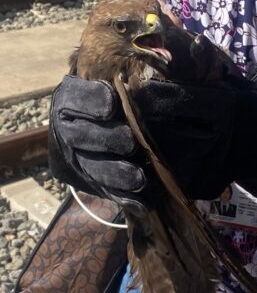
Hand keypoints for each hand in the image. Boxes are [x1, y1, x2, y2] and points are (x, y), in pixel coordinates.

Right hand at [49, 75, 147, 214]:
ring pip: (90, 167)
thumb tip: (151, 92)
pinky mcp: (91, 179)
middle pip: (79, 135)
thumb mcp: (125, 89)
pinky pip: (104, 190)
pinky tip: (141, 203)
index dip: (90, 100)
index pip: (75, 96)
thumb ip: (134, 90)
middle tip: (130, 143)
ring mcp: (76, 157)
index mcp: (72, 97)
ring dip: (114, 173)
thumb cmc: (122, 97)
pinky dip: (123, 197)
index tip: (111, 105)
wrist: (112, 123)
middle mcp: (68, 127)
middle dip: (105, 139)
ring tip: (139, 179)